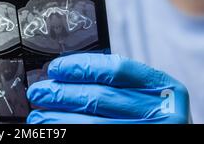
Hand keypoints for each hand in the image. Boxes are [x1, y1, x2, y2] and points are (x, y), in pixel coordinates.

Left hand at [27, 54, 189, 123]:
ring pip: (93, 123)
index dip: (81, 66)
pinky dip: (68, 132)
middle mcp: (162, 112)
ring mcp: (149, 133)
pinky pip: (92, 138)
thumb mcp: (144, 95)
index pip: (116, 69)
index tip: (56, 68)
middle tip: (39, 92)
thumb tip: (65, 77)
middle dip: (62, 93)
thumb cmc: (152, 117)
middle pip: (100, 97)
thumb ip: (115, 84)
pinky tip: (53, 131)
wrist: (165, 137)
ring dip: (58, 119)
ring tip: (38, 116)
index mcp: (164, 89)